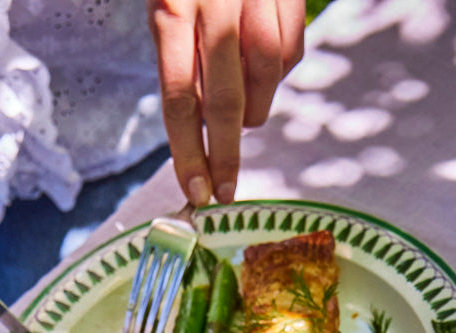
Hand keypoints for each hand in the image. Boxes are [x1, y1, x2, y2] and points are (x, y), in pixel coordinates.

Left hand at [147, 0, 304, 205]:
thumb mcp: (164, 8)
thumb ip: (178, 61)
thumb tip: (195, 129)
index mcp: (172, 10)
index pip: (179, 99)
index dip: (188, 153)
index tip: (196, 191)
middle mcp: (215, 5)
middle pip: (224, 100)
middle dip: (224, 155)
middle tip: (224, 191)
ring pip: (265, 79)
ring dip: (254, 109)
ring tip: (241, 113)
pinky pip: (290, 52)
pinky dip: (277, 73)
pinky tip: (261, 69)